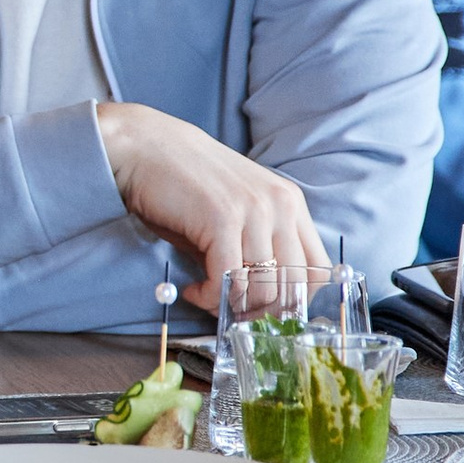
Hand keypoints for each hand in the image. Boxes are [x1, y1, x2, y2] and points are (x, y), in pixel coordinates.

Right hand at [93, 104, 330, 310]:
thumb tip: (259, 302)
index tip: (266, 313)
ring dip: (232, 306)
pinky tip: (193, 289)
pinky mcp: (222, 218)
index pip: (319, 270)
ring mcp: (254, 210)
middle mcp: (280, 205)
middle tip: (232, 315)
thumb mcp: (235, 212)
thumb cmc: (185, 183)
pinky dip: (209, 296)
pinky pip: (227, 279)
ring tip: (205, 297)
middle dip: (262, 313)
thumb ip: (255, 247)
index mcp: (290, 203)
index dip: (297, 302)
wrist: (144, 146)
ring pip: (262, 289)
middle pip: (293, 287)